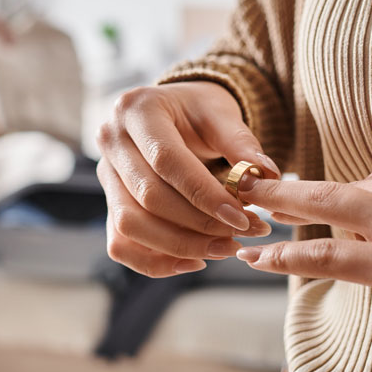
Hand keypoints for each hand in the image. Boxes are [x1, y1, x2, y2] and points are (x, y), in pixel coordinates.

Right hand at [96, 81, 279, 277]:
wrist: (176, 112)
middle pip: (148, 197)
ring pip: (131, 226)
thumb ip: (241, 143)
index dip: (204, 195)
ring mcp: (105, 175)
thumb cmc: (199, 111)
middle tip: (241, 235)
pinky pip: (122, 245)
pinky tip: (195, 261)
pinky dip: (156, 262)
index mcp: (136, 110)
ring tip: (224, 248)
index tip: (240, 218)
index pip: (166, 161)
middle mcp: (111, 141)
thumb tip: (267, 175)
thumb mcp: (222, 114)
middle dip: (198, 224)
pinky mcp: (110, 203)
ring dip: (180, 246)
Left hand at [234, 150, 371, 369]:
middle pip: (346, 183)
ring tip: (244, 212)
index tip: (337, 217)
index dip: (362, 205)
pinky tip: (258, 257)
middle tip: (251, 183)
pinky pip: (328, 254)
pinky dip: (287, 256)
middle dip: (293, 186)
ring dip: (278, 211)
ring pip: (327, 209)